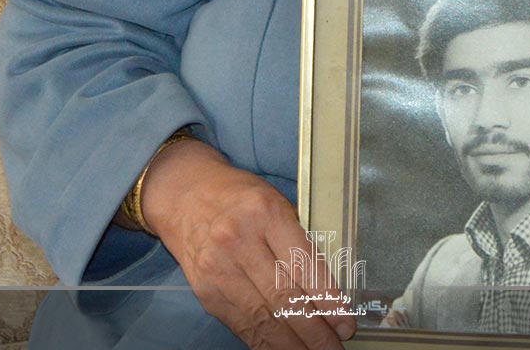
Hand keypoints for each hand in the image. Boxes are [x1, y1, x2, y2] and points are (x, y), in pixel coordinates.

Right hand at [141, 138, 356, 348]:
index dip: (329, 302)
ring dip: (294, 344)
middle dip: (316, 331)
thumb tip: (329, 293)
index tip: (346, 323)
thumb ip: (299, 241)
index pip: (304, 267)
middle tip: (336, 347)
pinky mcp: (206, 291)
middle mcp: (239, 241)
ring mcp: (218, 269)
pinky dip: (266, 343)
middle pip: (285, 298)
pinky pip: (242, 325)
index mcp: (265, 212)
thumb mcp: (275, 202)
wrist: (184, 195)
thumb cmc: (239, 197)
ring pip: (264, 318)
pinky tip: (285, 349)